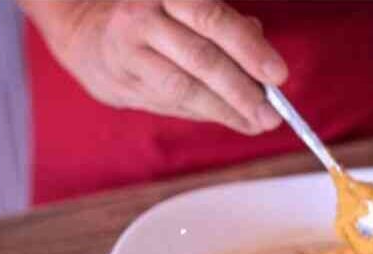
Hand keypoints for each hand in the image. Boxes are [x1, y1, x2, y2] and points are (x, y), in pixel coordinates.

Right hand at [21, 0, 286, 133]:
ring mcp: (127, 49)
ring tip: (257, 123)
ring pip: (184, 86)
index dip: (248, 48)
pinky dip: (207, 113)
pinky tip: (233, 119)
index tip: (279, 76)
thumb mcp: (193, 10)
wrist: (93, 36)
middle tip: (273, 115)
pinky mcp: (119, 81)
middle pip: (200, 57)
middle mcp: (143, 15)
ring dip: (226, 109)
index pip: (212, 17)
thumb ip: (229, 29)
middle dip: (242, 90)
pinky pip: (171, 103)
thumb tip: (263, 61)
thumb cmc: (162, 22)